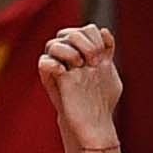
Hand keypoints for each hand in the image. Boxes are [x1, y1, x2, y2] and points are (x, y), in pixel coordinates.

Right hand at [39, 21, 126, 141]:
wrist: (91, 123)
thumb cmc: (100, 100)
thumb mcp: (109, 74)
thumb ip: (107, 52)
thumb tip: (105, 31)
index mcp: (84, 52)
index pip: (87, 30)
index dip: (95, 38)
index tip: (103, 56)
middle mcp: (70, 57)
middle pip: (70, 33)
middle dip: (84, 44)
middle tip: (93, 62)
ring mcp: (59, 67)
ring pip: (54, 44)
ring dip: (70, 52)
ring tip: (79, 65)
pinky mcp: (51, 80)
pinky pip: (44, 62)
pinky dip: (54, 64)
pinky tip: (66, 72)